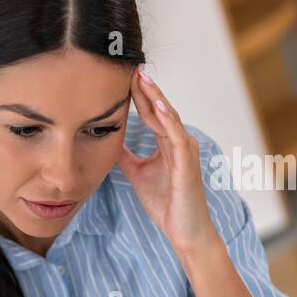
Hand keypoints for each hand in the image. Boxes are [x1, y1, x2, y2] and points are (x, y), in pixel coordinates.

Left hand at [115, 67, 219, 256]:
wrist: (183, 230)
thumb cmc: (166, 203)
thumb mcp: (138, 174)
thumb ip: (126, 157)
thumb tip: (110, 144)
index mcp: (167, 143)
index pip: (150, 113)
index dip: (138, 94)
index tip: (124, 76)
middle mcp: (178, 141)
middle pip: (159, 109)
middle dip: (145, 88)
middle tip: (131, 66)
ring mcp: (185, 150)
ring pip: (168, 117)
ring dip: (155, 96)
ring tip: (142, 77)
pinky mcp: (187, 162)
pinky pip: (176, 136)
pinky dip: (166, 119)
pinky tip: (155, 105)